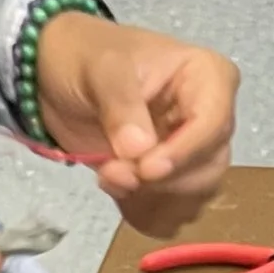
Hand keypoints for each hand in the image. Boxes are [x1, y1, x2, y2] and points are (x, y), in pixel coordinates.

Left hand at [33, 12, 238, 237]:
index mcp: (208, 78)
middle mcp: (211, 119)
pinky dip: (144, 214)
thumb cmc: (87, 57)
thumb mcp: (101, 69)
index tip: (145, 170)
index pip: (214, 124)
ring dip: (149, 200)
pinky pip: (174, 214)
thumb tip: (138, 150)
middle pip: (208, 168)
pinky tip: (119, 194)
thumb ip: (121, 106)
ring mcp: (195, 154)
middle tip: (112, 173)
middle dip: (160, 182)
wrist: (59, 77)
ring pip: (195, 197)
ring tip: (109, 177)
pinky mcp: (174, 182)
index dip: (183, 153)